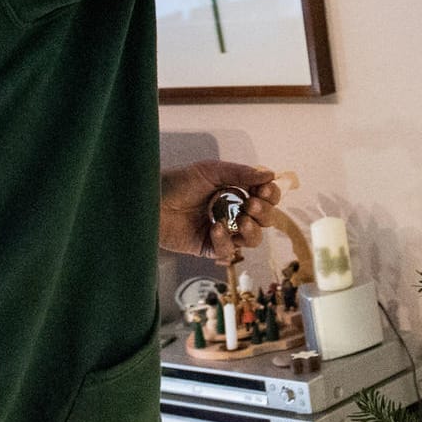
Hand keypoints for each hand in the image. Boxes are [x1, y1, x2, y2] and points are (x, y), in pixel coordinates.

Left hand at [158, 161, 283, 256]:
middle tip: (251, 205)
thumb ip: (241, 174)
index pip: (266, 198)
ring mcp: (223, 232)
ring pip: (252, 240)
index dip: (271, 196)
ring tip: (242, 221)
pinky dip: (225, 240)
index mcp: (237, 192)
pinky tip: (215, 228)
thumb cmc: (178, 182)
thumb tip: (271, 175)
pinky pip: (228, 251)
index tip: (264, 191)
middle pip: (265, 220)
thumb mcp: (211, 171)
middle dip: (264, 213)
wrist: (150, 201)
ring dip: (252, 231)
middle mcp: (233, 213)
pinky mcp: (209, 247)